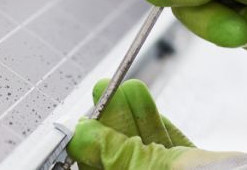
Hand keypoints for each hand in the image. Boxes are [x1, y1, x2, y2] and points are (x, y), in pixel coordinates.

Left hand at [66, 79, 246, 169]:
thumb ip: (118, 154)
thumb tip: (82, 137)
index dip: (86, 147)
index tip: (80, 122)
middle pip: (119, 158)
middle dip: (109, 123)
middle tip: (100, 92)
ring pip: (142, 149)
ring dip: (130, 116)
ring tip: (123, 87)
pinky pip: (166, 147)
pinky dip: (154, 122)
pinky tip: (141, 99)